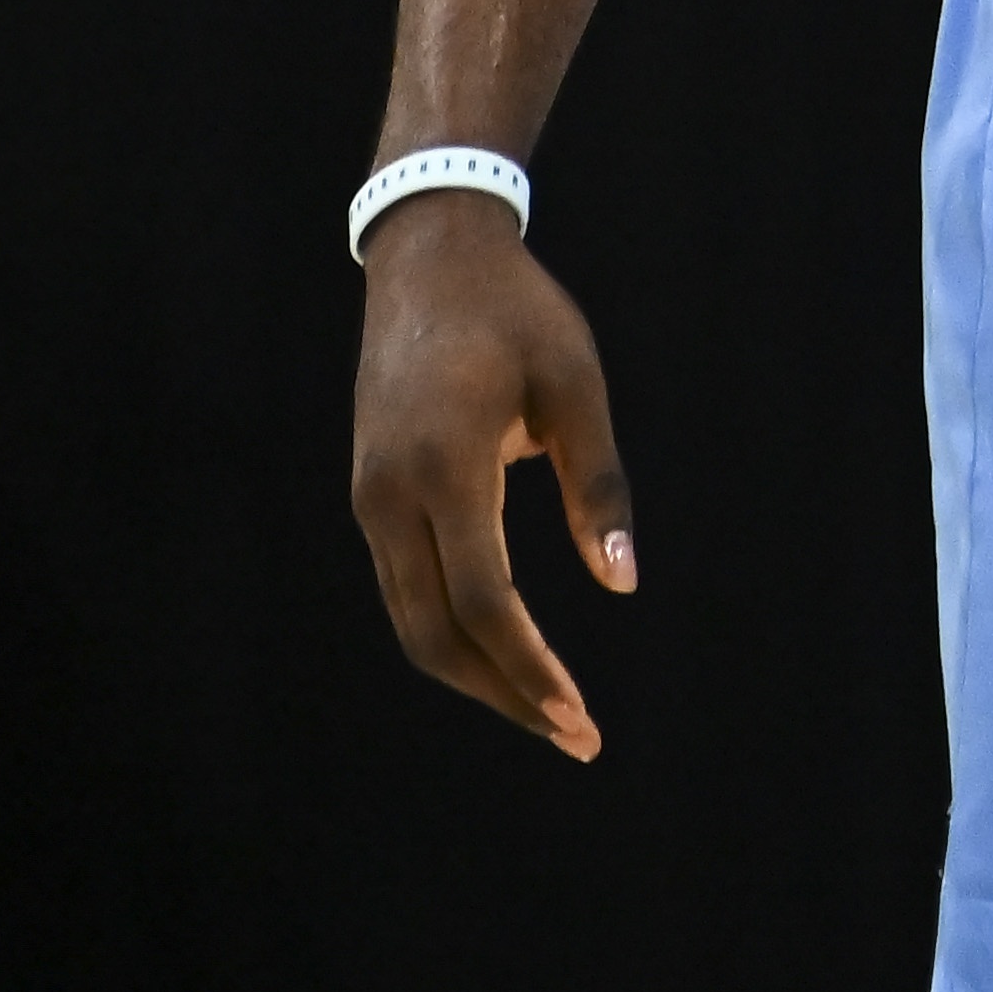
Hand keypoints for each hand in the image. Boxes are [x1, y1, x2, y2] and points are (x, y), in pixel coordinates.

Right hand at [346, 198, 635, 759]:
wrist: (428, 255)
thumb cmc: (518, 313)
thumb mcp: (575, 385)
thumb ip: (598, 484)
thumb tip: (623, 583)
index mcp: (445, 469)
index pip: (486, 604)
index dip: (532, 670)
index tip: (580, 718)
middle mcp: (391, 496)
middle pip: (438, 636)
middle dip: (506, 695)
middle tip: (576, 736)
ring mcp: (370, 498)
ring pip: (413, 621)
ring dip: (477, 674)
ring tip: (548, 709)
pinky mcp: (370, 493)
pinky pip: (405, 587)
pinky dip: (452, 632)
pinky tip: (504, 650)